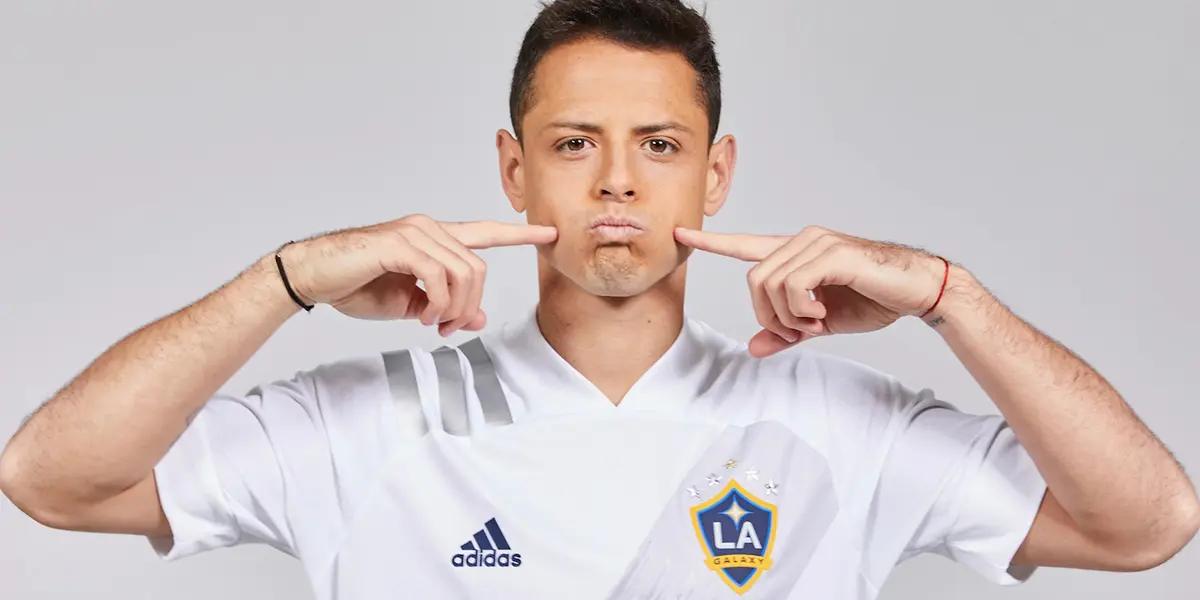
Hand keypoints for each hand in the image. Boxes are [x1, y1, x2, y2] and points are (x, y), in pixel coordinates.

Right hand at [279, 214, 556, 334]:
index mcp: (434, 238)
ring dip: (454, 307)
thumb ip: (445, 307)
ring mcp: (415, 233)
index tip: (549, 233)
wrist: (312, 276)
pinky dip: (437, 302)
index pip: (484, 233)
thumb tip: (477, 318)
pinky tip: (422, 315)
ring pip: (464, 273)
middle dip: (471, 304)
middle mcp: (429, 229)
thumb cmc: (356, 286)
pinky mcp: (399, 244)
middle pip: (479, 268)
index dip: (518, 234)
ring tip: (432, 323)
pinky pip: (439, 276)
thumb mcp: (410, 305)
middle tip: (448, 329)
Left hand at [675, 224, 946, 356]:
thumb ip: (786, 332)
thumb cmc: (873, 299)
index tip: (680, 235)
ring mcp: (817, 243)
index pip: (745, 245)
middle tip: (799, 332)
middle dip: (768, 316)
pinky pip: (793, 284)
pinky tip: (821, 315)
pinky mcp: (833, 253)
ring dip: (788, 316)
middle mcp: (802, 241)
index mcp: (795, 253)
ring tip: (815, 323)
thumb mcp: (820, 323)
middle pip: (753, 280)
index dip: (711, 242)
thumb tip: (754, 347)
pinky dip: (801, 309)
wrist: (917, 291)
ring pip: (769, 283)